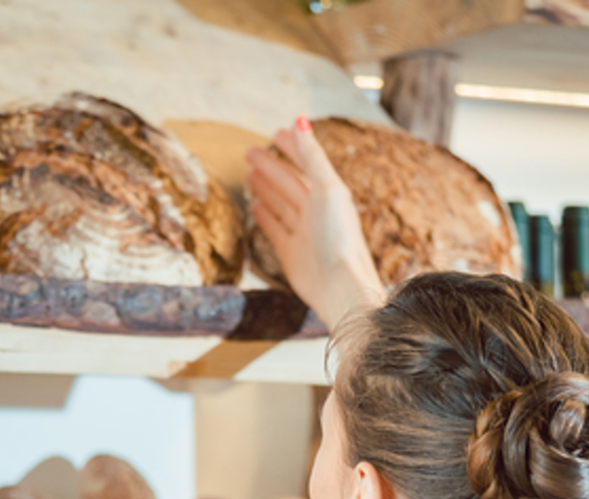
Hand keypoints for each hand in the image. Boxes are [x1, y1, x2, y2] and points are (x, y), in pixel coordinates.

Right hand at [246, 117, 385, 328]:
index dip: (292, 146)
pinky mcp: (291, 254)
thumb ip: (312, 156)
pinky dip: (265, 216)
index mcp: (329, 193)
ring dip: (266, 188)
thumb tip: (299, 121)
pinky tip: (255, 206)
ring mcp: (303, 233)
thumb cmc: (339, 237)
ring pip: (280, 204)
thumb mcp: (328, 189)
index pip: (307, 162)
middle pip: (288, 182)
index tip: (276, 133)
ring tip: (249, 174)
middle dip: (271, 165)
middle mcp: (316, 212)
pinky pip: (275, 229)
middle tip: (249, 151)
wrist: (339, 286)